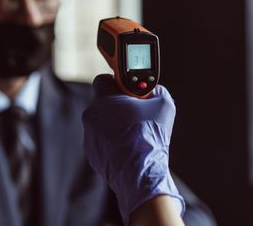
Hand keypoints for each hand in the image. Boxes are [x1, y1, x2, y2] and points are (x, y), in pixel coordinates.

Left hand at [82, 74, 184, 224]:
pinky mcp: (91, 152)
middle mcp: (91, 115)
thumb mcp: (163, 105)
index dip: (116, 82)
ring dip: (114, 124)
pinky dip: (111, 141)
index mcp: (103, 100)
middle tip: (135, 112)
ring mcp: (89, 135)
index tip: (128, 90)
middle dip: (118, 105)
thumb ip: (156, 91)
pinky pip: (100, 140)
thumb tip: (154, 91)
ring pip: (101, 122)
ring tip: (133, 134)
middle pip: (103, 102)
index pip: (103, 80)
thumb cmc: (149, 137)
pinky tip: (127, 147)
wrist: (140, 172)